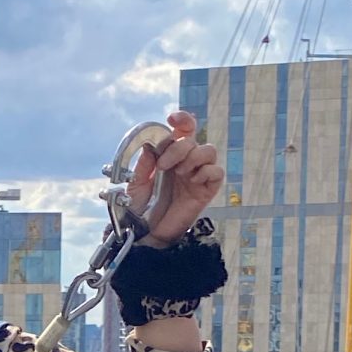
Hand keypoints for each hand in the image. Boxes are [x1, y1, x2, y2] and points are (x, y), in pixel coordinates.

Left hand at [127, 109, 221, 245]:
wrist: (146, 232)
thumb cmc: (140, 208)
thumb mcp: (135, 182)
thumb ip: (144, 163)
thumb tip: (151, 145)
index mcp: (169, 155)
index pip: (183, 130)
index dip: (182, 119)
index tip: (172, 119)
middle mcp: (185, 162)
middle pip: (193, 139)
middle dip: (178, 147)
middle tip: (164, 165)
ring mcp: (197, 175)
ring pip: (208, 151)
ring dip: (193, 157)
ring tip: (179, 173)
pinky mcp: (207, 190)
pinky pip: (216, 172)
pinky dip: (205, 172)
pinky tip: (193, 181)